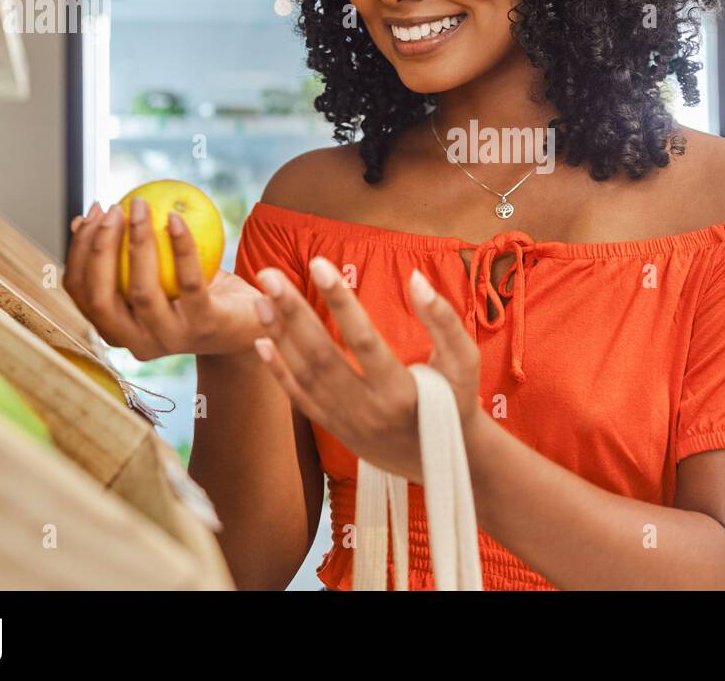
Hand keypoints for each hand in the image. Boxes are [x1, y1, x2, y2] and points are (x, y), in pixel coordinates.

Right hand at [64, 198, 262, 359]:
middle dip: (98, 249)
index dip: (77, 251)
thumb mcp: (155, 276)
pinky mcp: (204, 325)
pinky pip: (189, 281)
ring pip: (141, 291)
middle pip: (101, 297)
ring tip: (140, 206)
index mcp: (116, 330)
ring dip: (137, 242)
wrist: (246, 325)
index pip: (80, 292)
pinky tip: (176, 218)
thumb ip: (123, 256)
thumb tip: (86, 218)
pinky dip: (181, 246)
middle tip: (112, 209)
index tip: (88, 214)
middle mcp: (137, 342)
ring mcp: (171, 338)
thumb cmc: (194, 294)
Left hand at [252, 256, 483, 483]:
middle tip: (269, 274)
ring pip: (305, 376)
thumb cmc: (456, 401)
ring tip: (261, 298)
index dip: (341, 301)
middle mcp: (368, 410)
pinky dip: (279, 371)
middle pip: (322, 356)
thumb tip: (416, 279)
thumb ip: (444, 319)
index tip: (319, 263)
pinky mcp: (335, 428)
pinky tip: (261, 341)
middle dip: (293, 312)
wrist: (444, 460)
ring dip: (280, 336)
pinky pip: (300, 399)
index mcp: (402, 392)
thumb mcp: (464, 361)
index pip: (365, 340)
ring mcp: (347, 422)